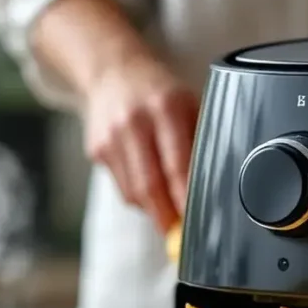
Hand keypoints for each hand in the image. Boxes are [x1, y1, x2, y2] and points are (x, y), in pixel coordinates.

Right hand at [82, 55, 199, 231]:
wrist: (112, 70)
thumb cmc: (159, 91)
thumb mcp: (187, 104)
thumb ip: (198, 141)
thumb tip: (211, 189)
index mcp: (166, 107)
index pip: (177, 166)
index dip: (186, 201)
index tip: (196, 222)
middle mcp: (134, 122)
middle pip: (150, 186)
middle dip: (166, 217)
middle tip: (179, 236)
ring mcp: (111, 137)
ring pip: (133, 192)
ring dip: (152, 208)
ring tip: (166, 208)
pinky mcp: (96, 149)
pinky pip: (121, 185)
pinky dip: (136, 194)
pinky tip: (146, 181)